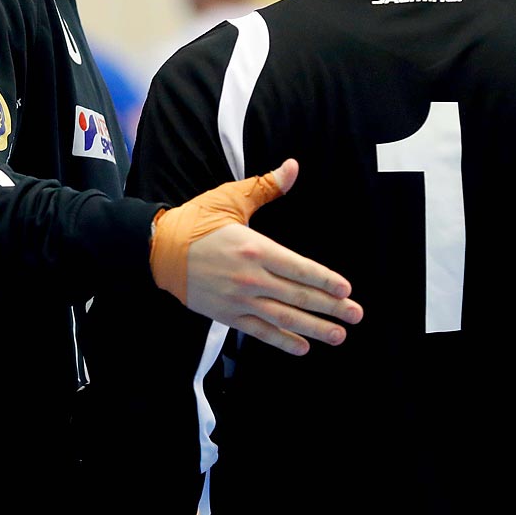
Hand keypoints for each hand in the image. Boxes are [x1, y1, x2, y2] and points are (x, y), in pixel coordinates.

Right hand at [151, 159, 361, 353]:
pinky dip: (283, 341)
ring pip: (284, 318)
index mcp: (255, 248)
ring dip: (315, 329)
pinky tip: (302, 347)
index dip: (326, 281)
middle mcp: (251, 278)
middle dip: (332, 308)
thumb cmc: (196, 221)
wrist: (159, 249)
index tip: (346, 290)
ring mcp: (239, 300)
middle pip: (299, 296)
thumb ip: (266, 187)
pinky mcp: (227, 315)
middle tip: (356, 315)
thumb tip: (293, 167)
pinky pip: (260, 332)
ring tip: (338, 335)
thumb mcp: (231, 198)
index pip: (300, 268)